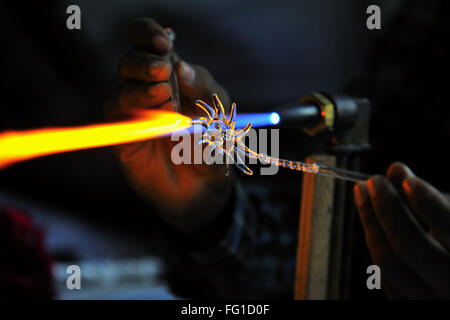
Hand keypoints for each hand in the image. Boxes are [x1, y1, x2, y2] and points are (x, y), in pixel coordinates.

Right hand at [106, 18, 230, 234]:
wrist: (205, 185)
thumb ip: (203, 88)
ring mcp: (133, 112)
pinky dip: (130, 107)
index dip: (148, 34)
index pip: (147, 41)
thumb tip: (180, 65)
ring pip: (121, 85)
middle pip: (130, 60)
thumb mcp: (219, 112)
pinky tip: (155, 112)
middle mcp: (146, 88)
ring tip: (165, 94)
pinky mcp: (123, 135)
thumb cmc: (213, 143)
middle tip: (164, 71)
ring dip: (141, 85)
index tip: (164, 44)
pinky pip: (115, 113)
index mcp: (170, 74)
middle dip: (146, 62)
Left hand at [354, 162, 449, 298]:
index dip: (428, 202)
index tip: (407, 179)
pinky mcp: (407, 306)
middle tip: (373, 181)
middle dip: (386, 207)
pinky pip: (383, 276)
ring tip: (362, 193)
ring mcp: (430, 301)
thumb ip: (428, 196)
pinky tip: (372, 221)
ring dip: (369, 221)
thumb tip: (396, 170)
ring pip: (387, 262)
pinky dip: (376, 243)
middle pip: (409, 245)